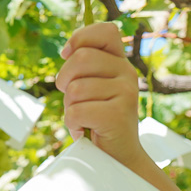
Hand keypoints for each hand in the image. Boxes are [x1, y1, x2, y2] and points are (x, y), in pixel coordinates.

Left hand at [55, 23, 143, 165]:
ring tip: (83, 119)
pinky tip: (85, 131)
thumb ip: (83, 68)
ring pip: (75, 89)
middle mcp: (127, 73)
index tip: (66, 54)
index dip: (80, 37)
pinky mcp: (118, 114)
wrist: (118, 158)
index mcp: (119, 62)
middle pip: (81, 58)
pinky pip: (77, 111)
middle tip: (71, 99)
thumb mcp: (91, 89)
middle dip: (64, 80)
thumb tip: (68, 50)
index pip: (105, 31)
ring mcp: (126, 93)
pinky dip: (73, 124)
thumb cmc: (97, 122)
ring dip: (69, 108)